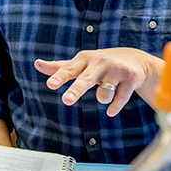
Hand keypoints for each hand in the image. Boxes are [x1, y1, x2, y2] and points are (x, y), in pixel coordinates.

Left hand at [34, 48, 164, 116]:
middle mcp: (100, 62)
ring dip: (103, 98)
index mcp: (84, 59)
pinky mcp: (130, 78)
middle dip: (77, 90)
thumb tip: (37, 63)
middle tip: (66, 101)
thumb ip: (59, 67)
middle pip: (86, 79)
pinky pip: (120, 99)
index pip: (69, 69)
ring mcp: (116, 70)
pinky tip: (110, 111)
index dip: (59, 77)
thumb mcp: (80, 63)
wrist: (134, 59)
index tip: (50, 84)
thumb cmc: (99, 64)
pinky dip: (114, 107)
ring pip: (104, 95)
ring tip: (108, 89)